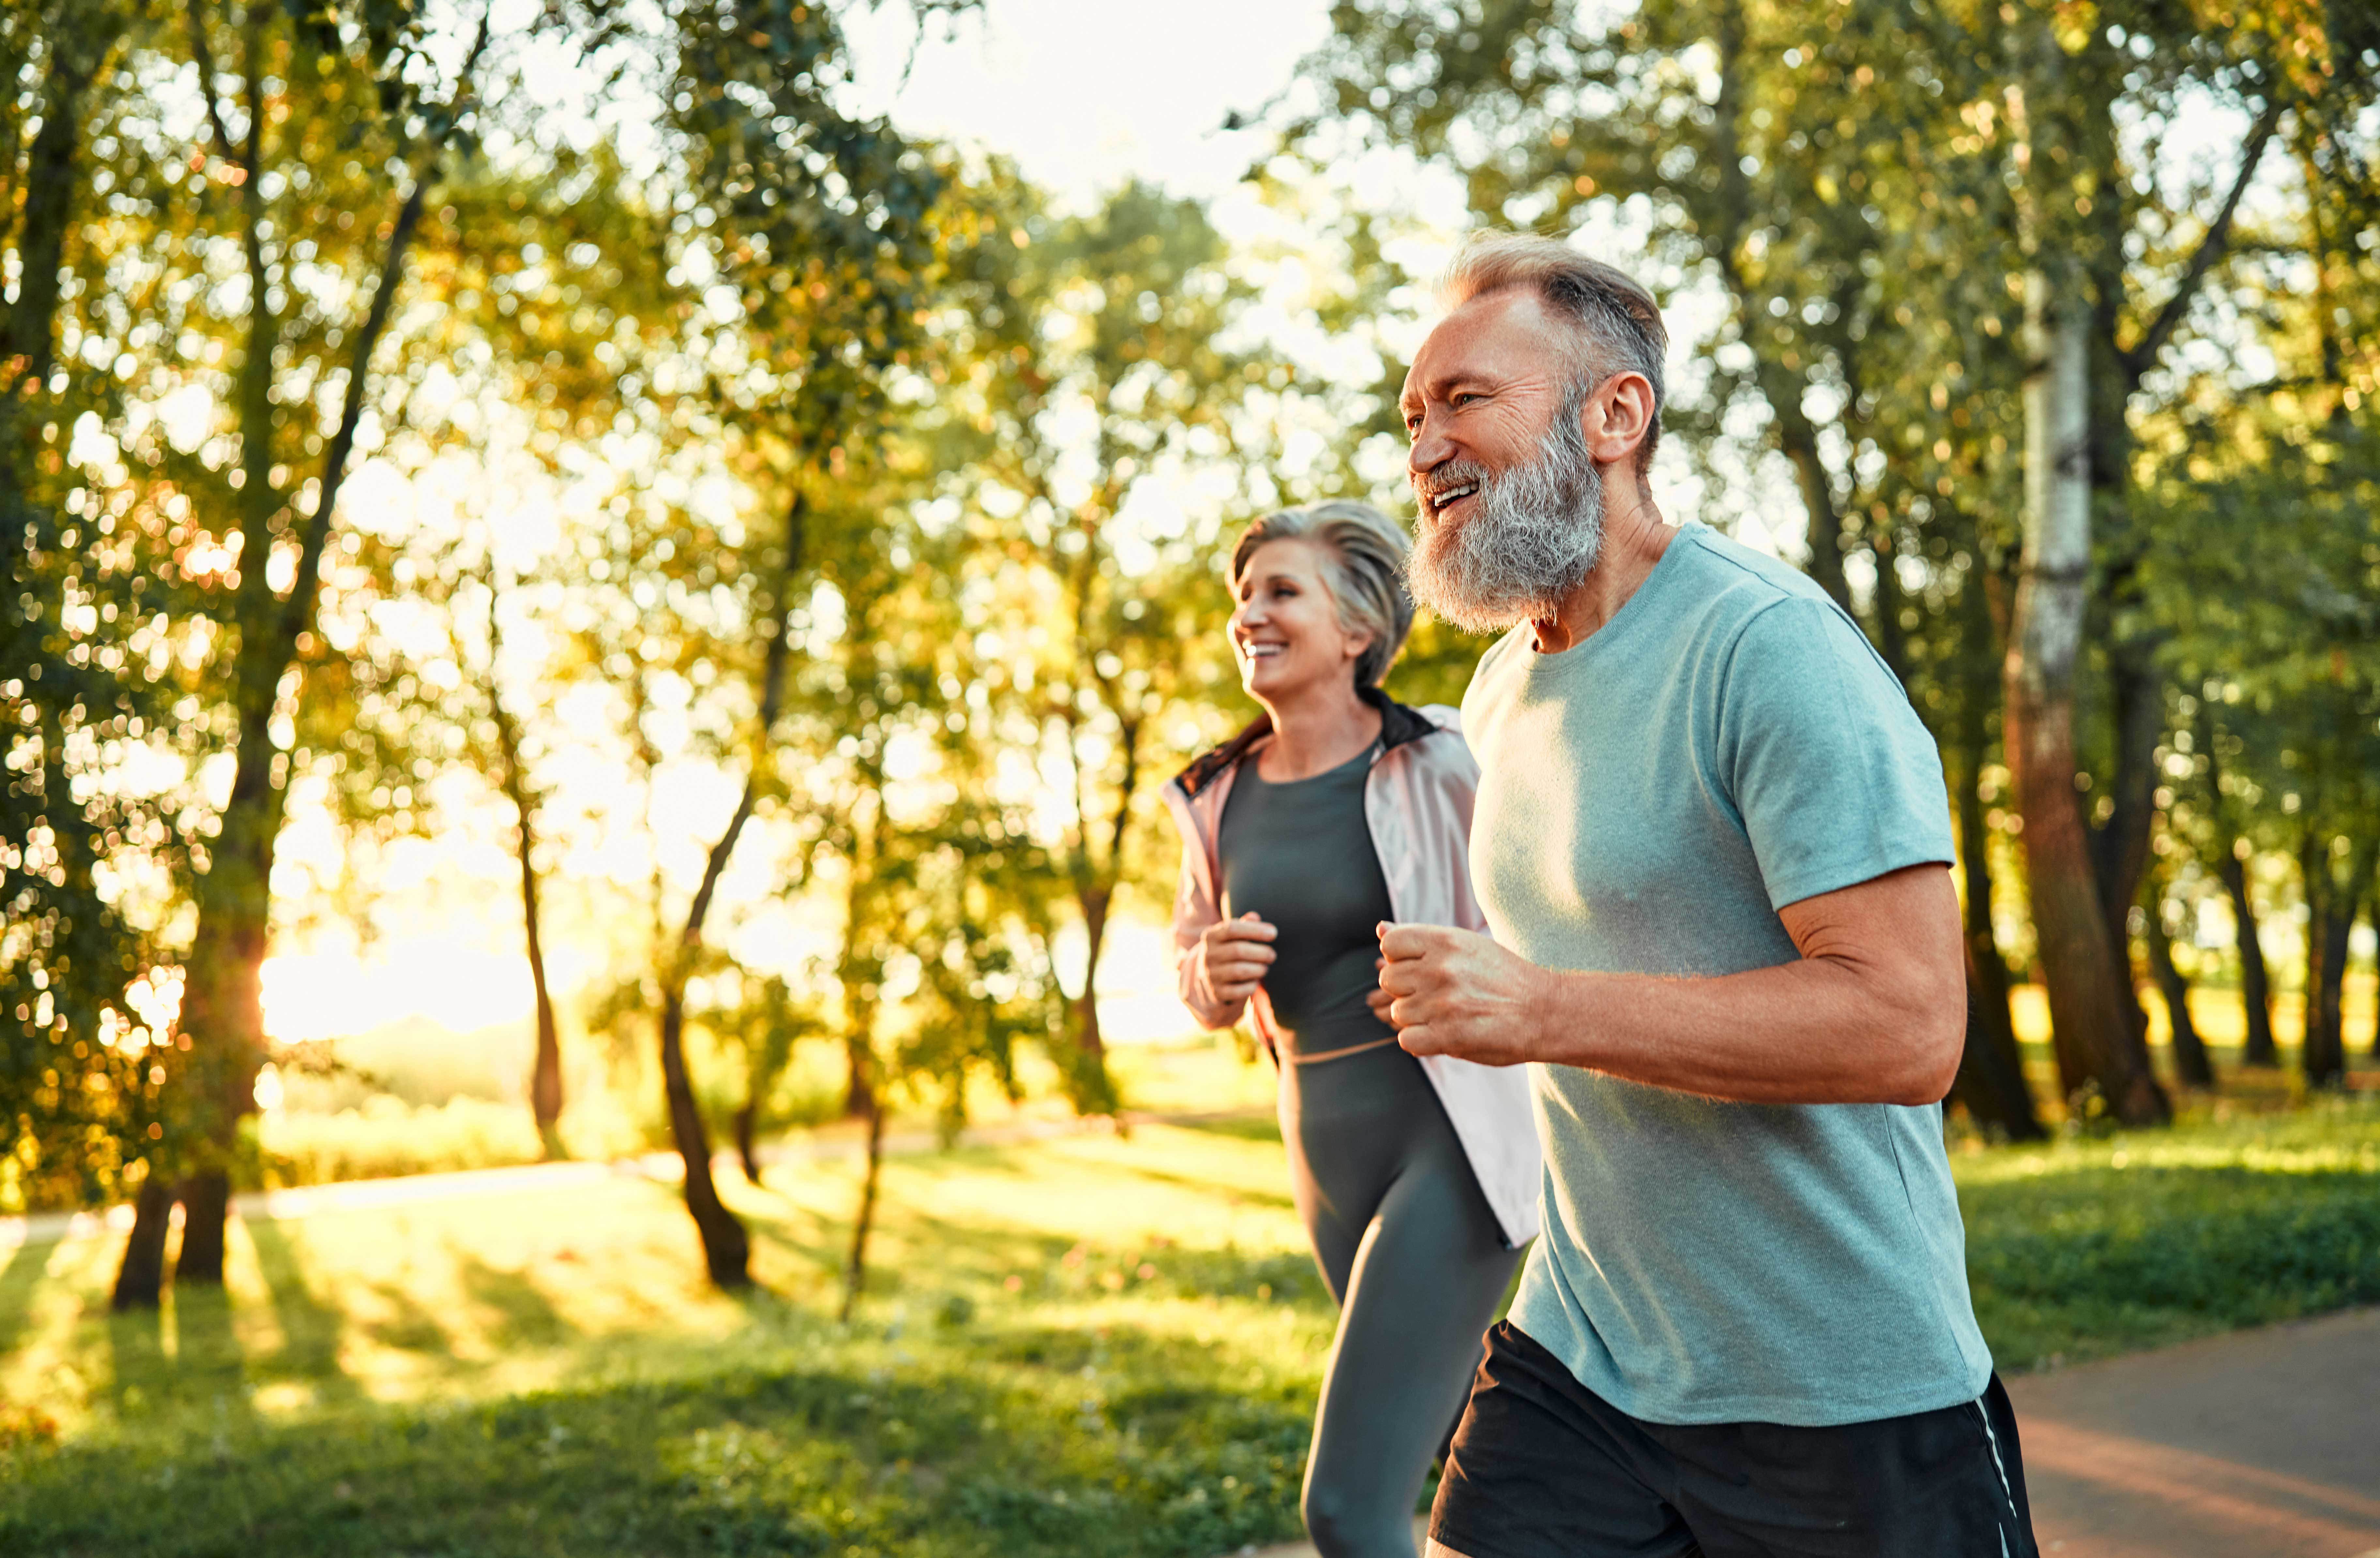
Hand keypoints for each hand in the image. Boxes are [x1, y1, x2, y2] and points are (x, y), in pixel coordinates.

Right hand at [1194, 912, 1275, 1011]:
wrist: (1211, 980)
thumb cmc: (1229, 952)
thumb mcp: (1232, 937)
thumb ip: (1244, 925)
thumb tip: (1254, 917)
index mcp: (1211, 936)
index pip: (1232, 928)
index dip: (1255, 930)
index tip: (1274, 933)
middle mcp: (1208, 955)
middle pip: (1238, 950)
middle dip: (1261, 952)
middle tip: (1272, 955)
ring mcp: (1210, 975)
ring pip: (1239, 971)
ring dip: (1258, 969)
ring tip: (1265, 967)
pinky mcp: (1217, 993)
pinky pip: (1239, 991)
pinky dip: (1252, 986)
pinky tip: (1256, 981)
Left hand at [1376, 922, 1548, 1065]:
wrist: (1545, 1011)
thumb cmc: (1504, 977)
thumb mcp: (1465, 945)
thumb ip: (1421, 939)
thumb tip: (1380, 929)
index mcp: (1445, 941)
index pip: (1390, 945)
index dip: (1400, 959)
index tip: (1420, 968)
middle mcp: (1441, 969)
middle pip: (1388, 980)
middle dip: (1407, 990)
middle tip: (1438, 995)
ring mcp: (1443, 1004)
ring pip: (1398, 1012)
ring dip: (1417, 1017)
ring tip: (1448, 1014)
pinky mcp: (1447, 1036)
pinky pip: (1406, 1040)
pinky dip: (1421, 1041)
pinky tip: (1443, 1034)